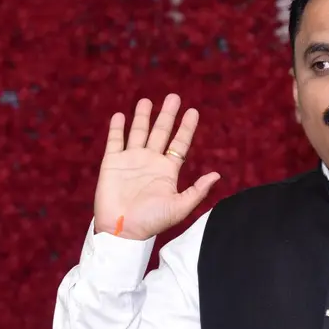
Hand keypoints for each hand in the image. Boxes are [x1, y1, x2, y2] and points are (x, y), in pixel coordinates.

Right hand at [94, 94, 219, 240]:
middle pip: (161, 133)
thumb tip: (217, 175)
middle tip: (174, 97)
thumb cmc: (151, 222)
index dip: (186, 128)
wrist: (122, 230)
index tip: (193, 112)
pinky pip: (115, 141)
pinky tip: (121, 115)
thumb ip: (197, 191)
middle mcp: (150, 162)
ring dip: (142, 117)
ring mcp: (130, 161)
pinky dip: (117, 128)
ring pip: (138, 133)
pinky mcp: (112, 163)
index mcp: (167, 171)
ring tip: (147, 101)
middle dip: (167, 115)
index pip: (179, 144)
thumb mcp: (179, 207)